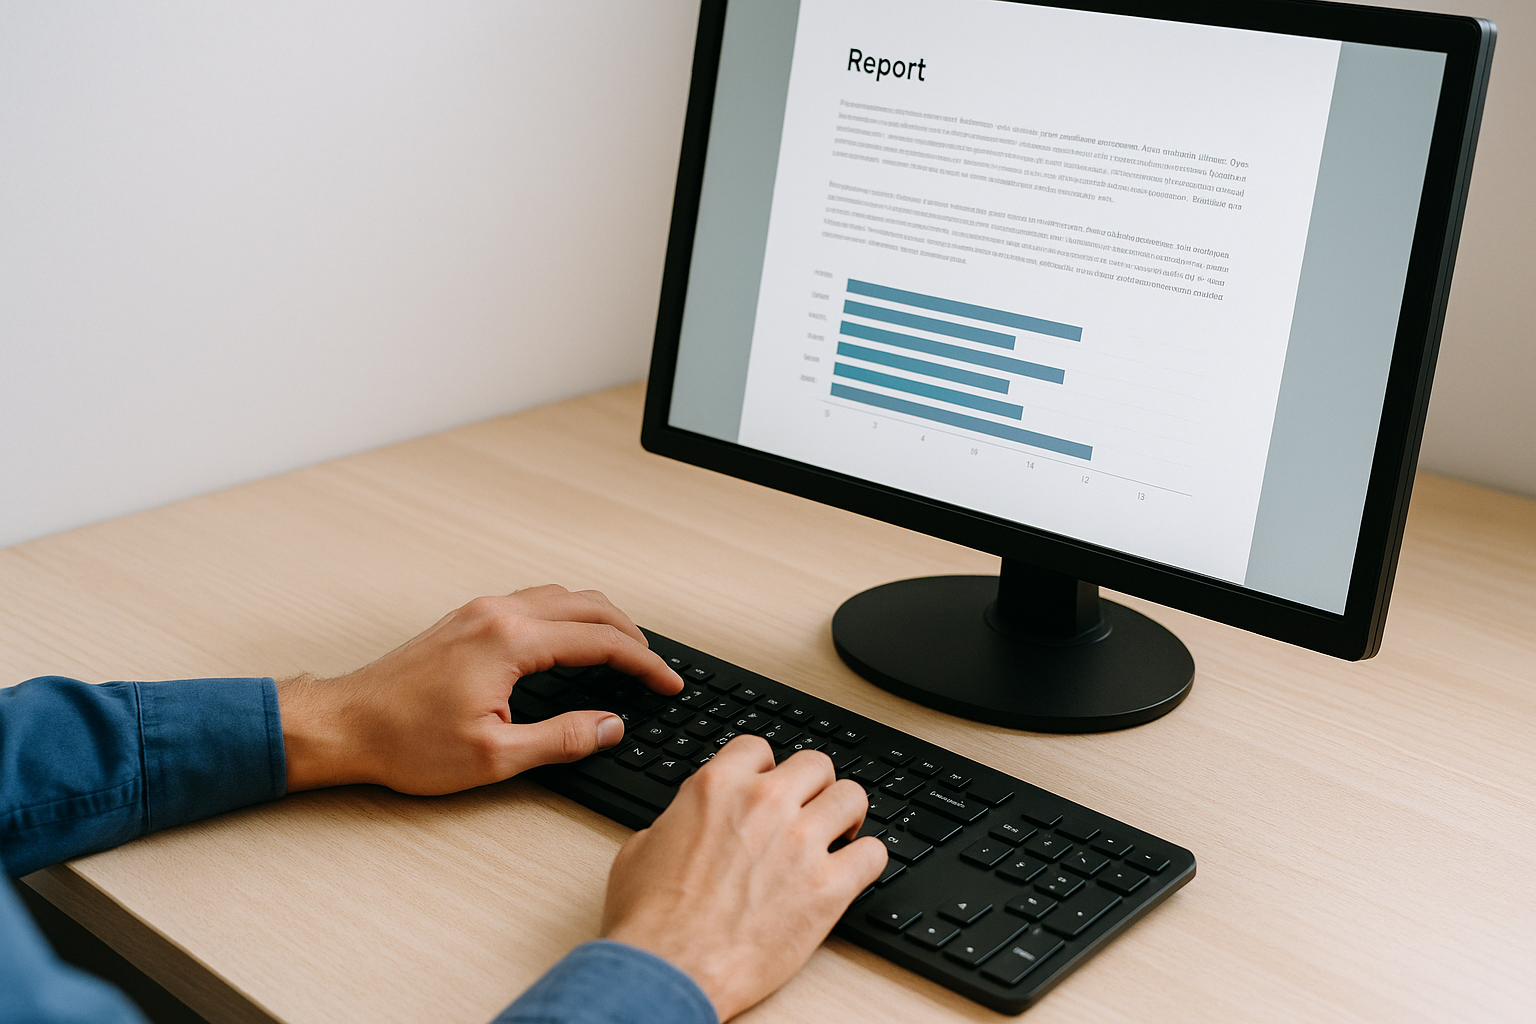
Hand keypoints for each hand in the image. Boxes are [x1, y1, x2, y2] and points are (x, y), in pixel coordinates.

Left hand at [275, 586, 681, 793]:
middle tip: (655, 669)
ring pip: (562, 597)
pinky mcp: (467, 619)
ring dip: (600, 620)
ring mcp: (480, 611)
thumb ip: (563, 738)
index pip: (601, 642)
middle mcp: (498, 613)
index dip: (644, 664)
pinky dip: (570, 616)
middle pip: (589, 606)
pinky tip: (573, 641)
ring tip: (624, 652)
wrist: (343, 725)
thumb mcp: (495, 756)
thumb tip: (611, 726)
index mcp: (511, 640)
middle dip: (632, 636)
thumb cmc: (405, 741)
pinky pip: (535, 601)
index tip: (667, 683)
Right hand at [601, 736, 886, 1019]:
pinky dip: (866, 860)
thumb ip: (681, 818)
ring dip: (845, 815)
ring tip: (838, 835)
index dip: (764, 770)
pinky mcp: (828, 888)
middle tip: (807, 810)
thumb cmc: (649, 919)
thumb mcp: (644, 846)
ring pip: (852, 797)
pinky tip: (851, 872)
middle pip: (815, 764)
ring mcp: (801, 842)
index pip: (759, 748)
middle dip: (812, 787)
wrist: (668, 971)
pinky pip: (873, 854)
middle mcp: (764, 804)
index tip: (767, 788)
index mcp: (718, 787)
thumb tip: (693, 821)